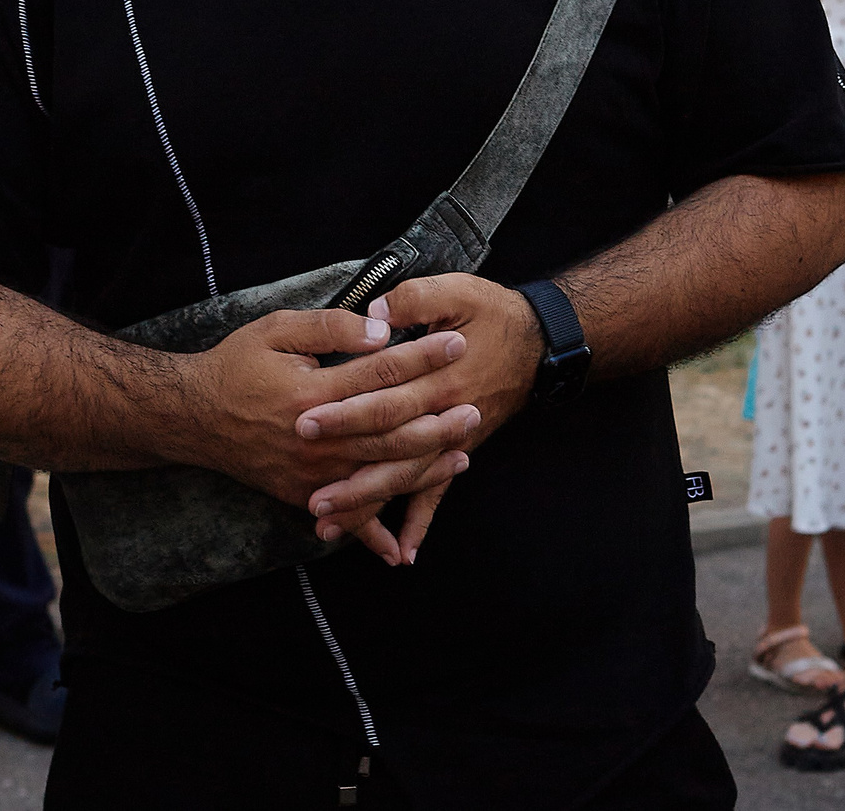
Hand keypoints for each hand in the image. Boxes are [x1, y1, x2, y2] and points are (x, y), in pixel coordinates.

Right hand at [180, 307, 479, 564]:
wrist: (192, 416)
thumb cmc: (236, 365)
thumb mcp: (276, 329)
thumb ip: (330, 327)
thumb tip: (381, 330)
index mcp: (313, 393)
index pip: (381, 373)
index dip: (422, 357)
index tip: (457, 342)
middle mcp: (316, 439)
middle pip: (391, 431)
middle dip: (438, 420)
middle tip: (476, 408)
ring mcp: (311, 474)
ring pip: (378, 475)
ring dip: (423, 469)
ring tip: (462, 455)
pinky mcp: (302, 494)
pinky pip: (345, 518)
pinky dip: (373, 532)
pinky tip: (401, 547)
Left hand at [292, 274, 544, 562]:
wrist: (540, 342)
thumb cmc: (492, 312)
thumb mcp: (456, 291)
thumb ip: (414, 300)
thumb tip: (375, 316)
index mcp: (438, 377)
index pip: (384, 400)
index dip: (345, 413)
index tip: (305, 422)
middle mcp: (445, 416)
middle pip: (389, 451)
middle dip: (347, 475)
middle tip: (309, 494)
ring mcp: (453, 439)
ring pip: (406, 480)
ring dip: (368, 506)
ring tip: (327, 525)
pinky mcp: (458, 450)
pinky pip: (438, 492)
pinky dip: (420, 523)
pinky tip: (400, 552)